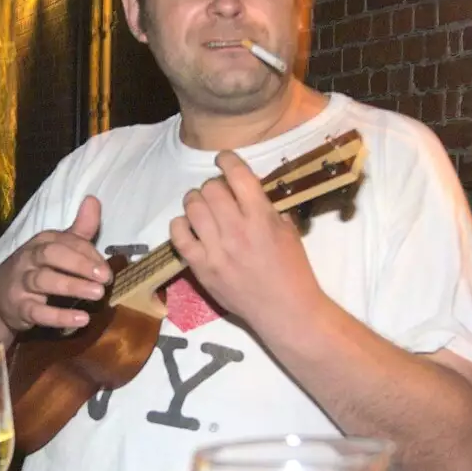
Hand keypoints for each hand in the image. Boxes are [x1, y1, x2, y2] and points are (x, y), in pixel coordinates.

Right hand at [0, 195, 108, 331]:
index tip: (107, 268)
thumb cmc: (34, 269)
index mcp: (41, 242)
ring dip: (72, 286)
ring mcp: (22, 283)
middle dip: (80, 264)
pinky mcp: (19, 308)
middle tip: (105, 278)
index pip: (66, 241)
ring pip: (44, 281)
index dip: (88, 253)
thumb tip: (94, 199)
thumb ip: (78, 231)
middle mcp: (29, 258)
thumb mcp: (55, 248)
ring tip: (98, 294)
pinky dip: (60, 316)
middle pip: (52, 254)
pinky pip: (38, 312)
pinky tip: (82, 319)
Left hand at [169, 151, 322, 331]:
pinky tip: (187, 225)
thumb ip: (268, 208)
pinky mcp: (201, 267)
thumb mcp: (289, 231)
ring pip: (192, 207)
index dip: (227, 160)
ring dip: (196, 201)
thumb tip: (249, 191)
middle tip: (217, 194)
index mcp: (261, 217)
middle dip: (213, 185)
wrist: (285, 310)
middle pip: (210, 188)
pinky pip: (178, 236)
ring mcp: (216, 249)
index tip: (224, 160)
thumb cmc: (293, 271)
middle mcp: (236, 229)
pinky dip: (179, 225)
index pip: (237, 175)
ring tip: (202, 206)